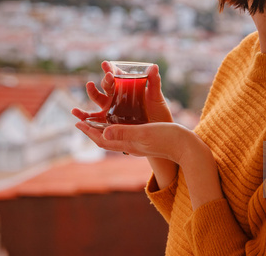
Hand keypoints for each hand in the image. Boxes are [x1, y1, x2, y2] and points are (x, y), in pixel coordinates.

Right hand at [71, 61, 172, 122]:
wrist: (159, 133)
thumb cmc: (158, 112)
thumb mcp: (156, 97)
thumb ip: (154, 82)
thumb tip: (154, 67)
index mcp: (126, 88)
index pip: (117, 75)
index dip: (110, 69)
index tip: (106, 63)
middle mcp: (116, 96)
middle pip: (107, 86)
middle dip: (105, 80)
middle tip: (108, 76)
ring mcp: (111, 109)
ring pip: (97, 99)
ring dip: (92, 92)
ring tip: (89, 85)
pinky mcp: (108, 122)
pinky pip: (94, 118)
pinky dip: (84, 116)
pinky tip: (77, 114)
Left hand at [75, 121, 222, 209]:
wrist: (188, 148)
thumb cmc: (168, 138)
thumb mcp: (144, 133)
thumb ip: (124, 132)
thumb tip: (103, 132)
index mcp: (128, 144)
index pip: (102, 140)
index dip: (88, 131)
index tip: (77, 122)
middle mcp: (131, 146)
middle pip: (106, 139)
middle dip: (92, 129)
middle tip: (81, 119)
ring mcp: (139, 145)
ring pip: (115, 137)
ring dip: (103, 127)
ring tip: (96, 118)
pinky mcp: (147, 141)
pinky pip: (126, 134)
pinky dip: (117, 127)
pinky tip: (120, 121)